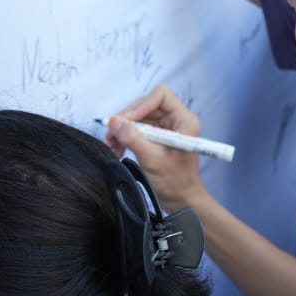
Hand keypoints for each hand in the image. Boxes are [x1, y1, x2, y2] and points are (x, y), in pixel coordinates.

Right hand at [105, 84, 209, 211]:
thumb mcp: (152, 158)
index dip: (141, 105)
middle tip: (112, 133)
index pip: (160, 95)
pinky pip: (136, 129)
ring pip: (138, 118)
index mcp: (184, 120)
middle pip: (145, 106)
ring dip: (122, 130)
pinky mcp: (156, 137)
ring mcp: (165, 128)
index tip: (126, 120)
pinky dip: (125, 137)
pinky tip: (117, 148)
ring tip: (112, 144)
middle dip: (127, 119)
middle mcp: (175, 120)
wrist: (181, 200)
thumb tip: (115, 122)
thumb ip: (133, 138)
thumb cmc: (176, 181)